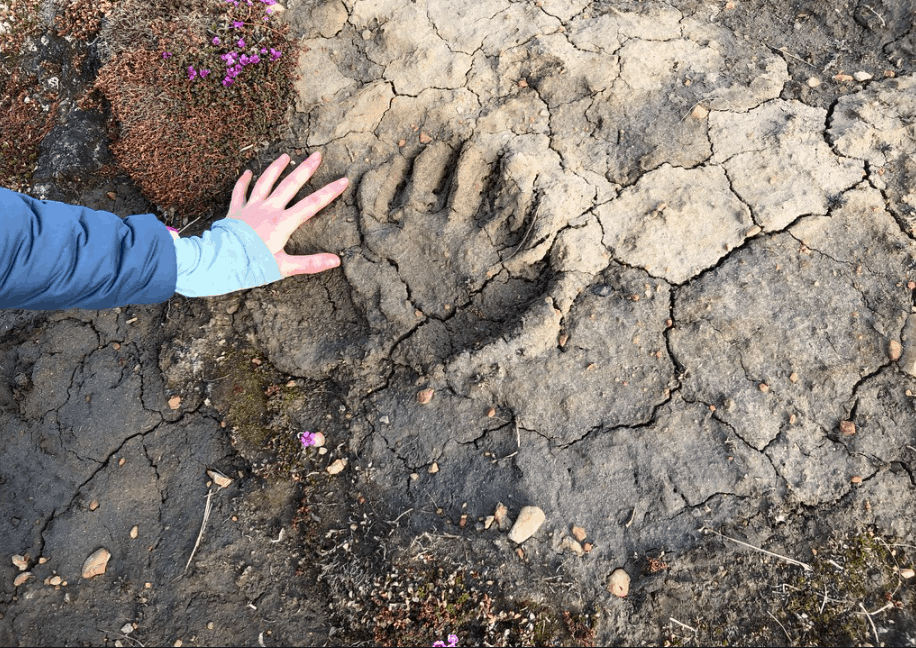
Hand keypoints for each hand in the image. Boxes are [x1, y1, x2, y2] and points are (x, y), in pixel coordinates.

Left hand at [226, 151, 347, 276]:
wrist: (220, 261)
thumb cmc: (253, 266)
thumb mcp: (285, 268)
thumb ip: (311, 263)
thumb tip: (336, 261)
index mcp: (283, 223)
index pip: (312, 204)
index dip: (329, 192)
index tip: (343, 180)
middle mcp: (268, 210)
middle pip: (290, 185)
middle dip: (306, 169)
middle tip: (317, 155)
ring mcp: (251, 207)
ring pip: (266, 182)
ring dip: (276, 168)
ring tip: (286, 156)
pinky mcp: (236, 211)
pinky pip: (240, 191)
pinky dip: (244, 181)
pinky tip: (248, 172)